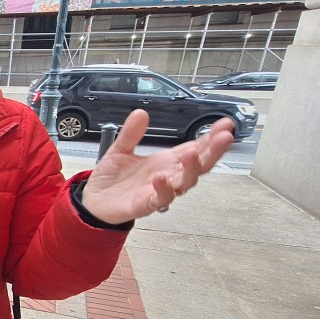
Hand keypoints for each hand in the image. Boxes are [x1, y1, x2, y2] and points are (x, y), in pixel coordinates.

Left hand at [80, 109, 234, 222]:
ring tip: (194, 153)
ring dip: (192, 168)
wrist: (94, 202)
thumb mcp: (120, 150)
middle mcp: (168, 176)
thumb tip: (141, 113)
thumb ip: (131, 133)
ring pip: (184, 182)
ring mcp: (159, 191)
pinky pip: (160, 199)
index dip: (211, 137)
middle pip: (198, 165)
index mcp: (166, 161)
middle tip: (224, 137)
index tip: (225, 125)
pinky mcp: (145, 205)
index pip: (195, 147)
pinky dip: (163, 189)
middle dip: (213, 151)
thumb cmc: (112, 180)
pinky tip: (162, 178)